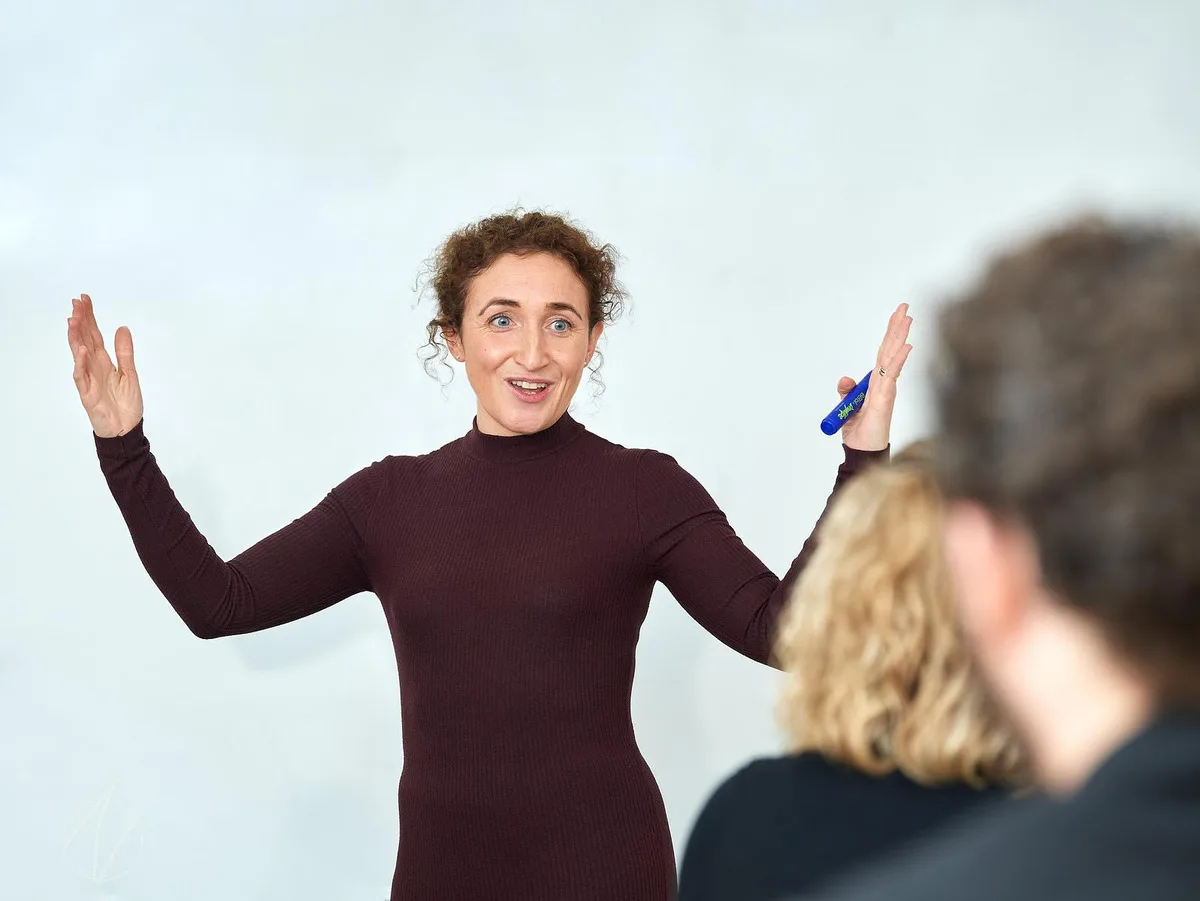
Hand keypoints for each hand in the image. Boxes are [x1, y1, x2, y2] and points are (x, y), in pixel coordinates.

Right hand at [67, 294, 143, 437]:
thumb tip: (122, 328)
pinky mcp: (88, 394)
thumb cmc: (126, 404)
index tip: (84, 299)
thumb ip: (125, 352)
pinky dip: (81, 363)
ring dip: (75, 337)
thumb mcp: (130, 373)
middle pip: (84, 339)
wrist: (126, 429)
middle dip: (80, 321)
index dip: (89, 317)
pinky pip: (82, 376)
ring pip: (79, 354)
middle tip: (76, 302)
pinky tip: (81, 350)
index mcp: (104, 362)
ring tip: (74, 320)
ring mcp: (89, 380)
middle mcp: (94, 368)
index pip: (94, 334)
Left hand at [836, 302, 912, 450]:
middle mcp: (884, 383)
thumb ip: (847, 392)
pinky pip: (891, 375)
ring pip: (893, 358)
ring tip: (908, 318)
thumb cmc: (860, 432)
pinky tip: (906, 346)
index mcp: (875, 383)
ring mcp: (886, 389)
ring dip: (899, 337)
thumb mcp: (848, 407)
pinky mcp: (885, 399)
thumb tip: (845, 379)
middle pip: (890, 350)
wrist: (862, 451)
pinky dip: (898, 360)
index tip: (897, 315)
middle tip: (905, 307)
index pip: (883, 353)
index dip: (890, 334)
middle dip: (896, 327)